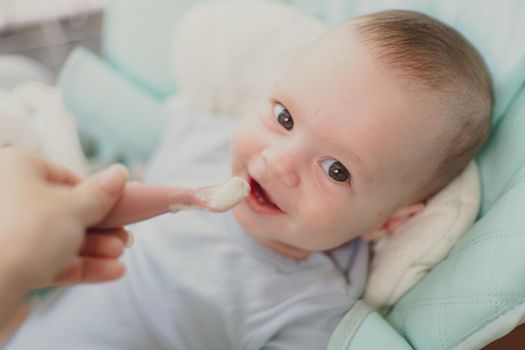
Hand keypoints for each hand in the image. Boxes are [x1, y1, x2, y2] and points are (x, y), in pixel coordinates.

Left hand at [0, 147, 128, 292]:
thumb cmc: (27, 232)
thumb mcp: (75, 208)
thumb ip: (100, 194)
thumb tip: (119, 173)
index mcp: (15, 169)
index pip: (64, 176)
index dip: (96, 193)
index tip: (117, 206)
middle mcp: (7, 198)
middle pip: (64, 210)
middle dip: (100, 227)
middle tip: (123, 236)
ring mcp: (6, 233)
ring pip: (58, 238)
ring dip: (95, 248)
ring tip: (119, 255)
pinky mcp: (9, 264)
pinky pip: (49, 260)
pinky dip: (80, 266)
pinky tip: (111, 271)